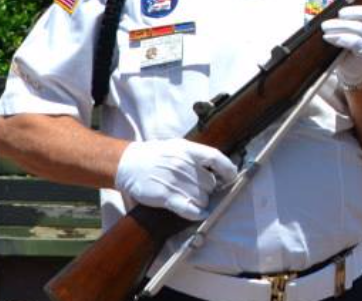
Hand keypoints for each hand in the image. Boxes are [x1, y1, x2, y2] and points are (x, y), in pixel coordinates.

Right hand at [114, 138, 237, 220]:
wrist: (129, 163)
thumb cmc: (156, 156)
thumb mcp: (177, 147)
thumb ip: (196, 155)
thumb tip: (217, 167)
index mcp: (187, 149)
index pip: (216, 157)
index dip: (227, 169)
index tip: (232, 177)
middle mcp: (183, 164)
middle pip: (210, 183)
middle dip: (209, 190)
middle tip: (201, 190)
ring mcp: (174, 180)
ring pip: (202, 198)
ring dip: (201, 202)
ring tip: (194, 200)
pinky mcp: (165, 196)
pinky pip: (189, 208)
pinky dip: (197, 213)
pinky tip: (200, 214)